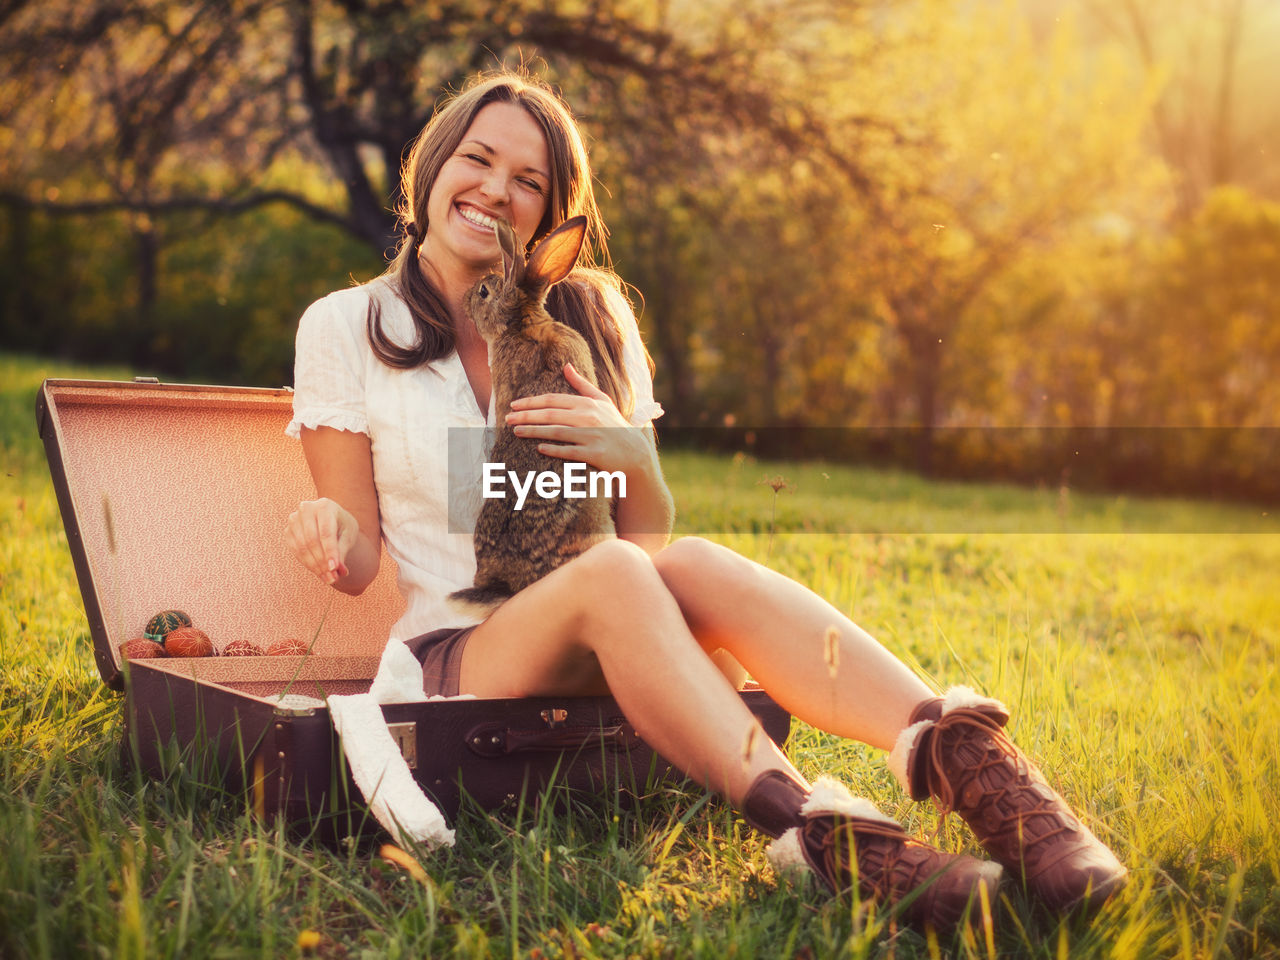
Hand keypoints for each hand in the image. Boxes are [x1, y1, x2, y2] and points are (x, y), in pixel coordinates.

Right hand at [284, 497, 358, 585]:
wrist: (331, 520)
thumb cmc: (342, 526)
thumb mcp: (348, 536)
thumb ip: (342, 551)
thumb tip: (339, 571)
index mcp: (324, 506)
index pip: (326, 532)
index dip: (330, 552)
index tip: (334, 569)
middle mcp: (306, 509)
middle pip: (312, 540)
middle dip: (322, 562)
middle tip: (333, 578)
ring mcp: (294, 520)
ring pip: (302, 548)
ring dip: (315, 566)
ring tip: (329, 579)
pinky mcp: (288, 531)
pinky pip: (296, 551)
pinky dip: (307, 564)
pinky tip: (319, 572)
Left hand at [506, 363, 652, 475]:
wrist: (635, 452)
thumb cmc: (615, 425)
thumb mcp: (602, 400)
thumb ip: (582, 384)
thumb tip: (566, 366)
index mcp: (587, 403)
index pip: (553, 400)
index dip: (532, 402)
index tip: (515, 404)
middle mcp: (588, 417)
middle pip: (550, 414)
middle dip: (526, 415)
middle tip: (507, 418)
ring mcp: (591, 435)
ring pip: (556, 432)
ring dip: (533, 431)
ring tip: (516, 431)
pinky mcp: (594, 453)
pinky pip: (569, 450)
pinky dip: (553, 448)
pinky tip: (539, 448)